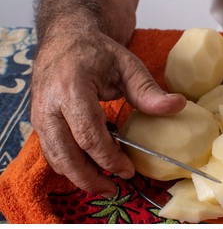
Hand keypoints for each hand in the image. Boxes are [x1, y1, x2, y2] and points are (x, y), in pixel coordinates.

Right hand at [31, 30, 185, 197]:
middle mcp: (49, 105)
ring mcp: (39, 114)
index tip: (128, 170)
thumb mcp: (126, 65)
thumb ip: (148, 90)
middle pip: (66, 155)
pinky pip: (52, 151)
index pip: (89, 135)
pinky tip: (90, 166)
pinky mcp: (39, 121)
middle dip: (90, 178)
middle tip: (113, 188)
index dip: (109, 158)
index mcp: (72, 89)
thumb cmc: (96, 51)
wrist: (64, 39)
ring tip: (104, 184)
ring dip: (78, 176)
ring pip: (55, 158)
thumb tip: (178, 106)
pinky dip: (70, 164)